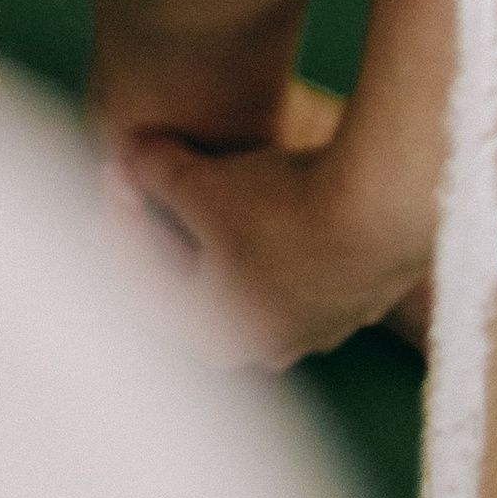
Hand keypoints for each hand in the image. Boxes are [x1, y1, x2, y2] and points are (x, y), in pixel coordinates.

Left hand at [115, 82, 430, 370]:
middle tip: (145, 182)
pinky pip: (295, 266)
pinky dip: (269, 229)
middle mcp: (268, 345)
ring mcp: (319, 326)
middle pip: (195, 288)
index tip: (112, 178)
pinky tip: (267, 185)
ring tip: (207, 180)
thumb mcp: (198, 183)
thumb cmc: (282, 207)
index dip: (118, 226)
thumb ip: (152, 170)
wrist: (384, 209)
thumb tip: (128, 152)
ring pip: (250, 278)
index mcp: (217, 335)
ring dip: (221, 231)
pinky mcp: (357, 297)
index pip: (144, 287)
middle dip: (165, 230)